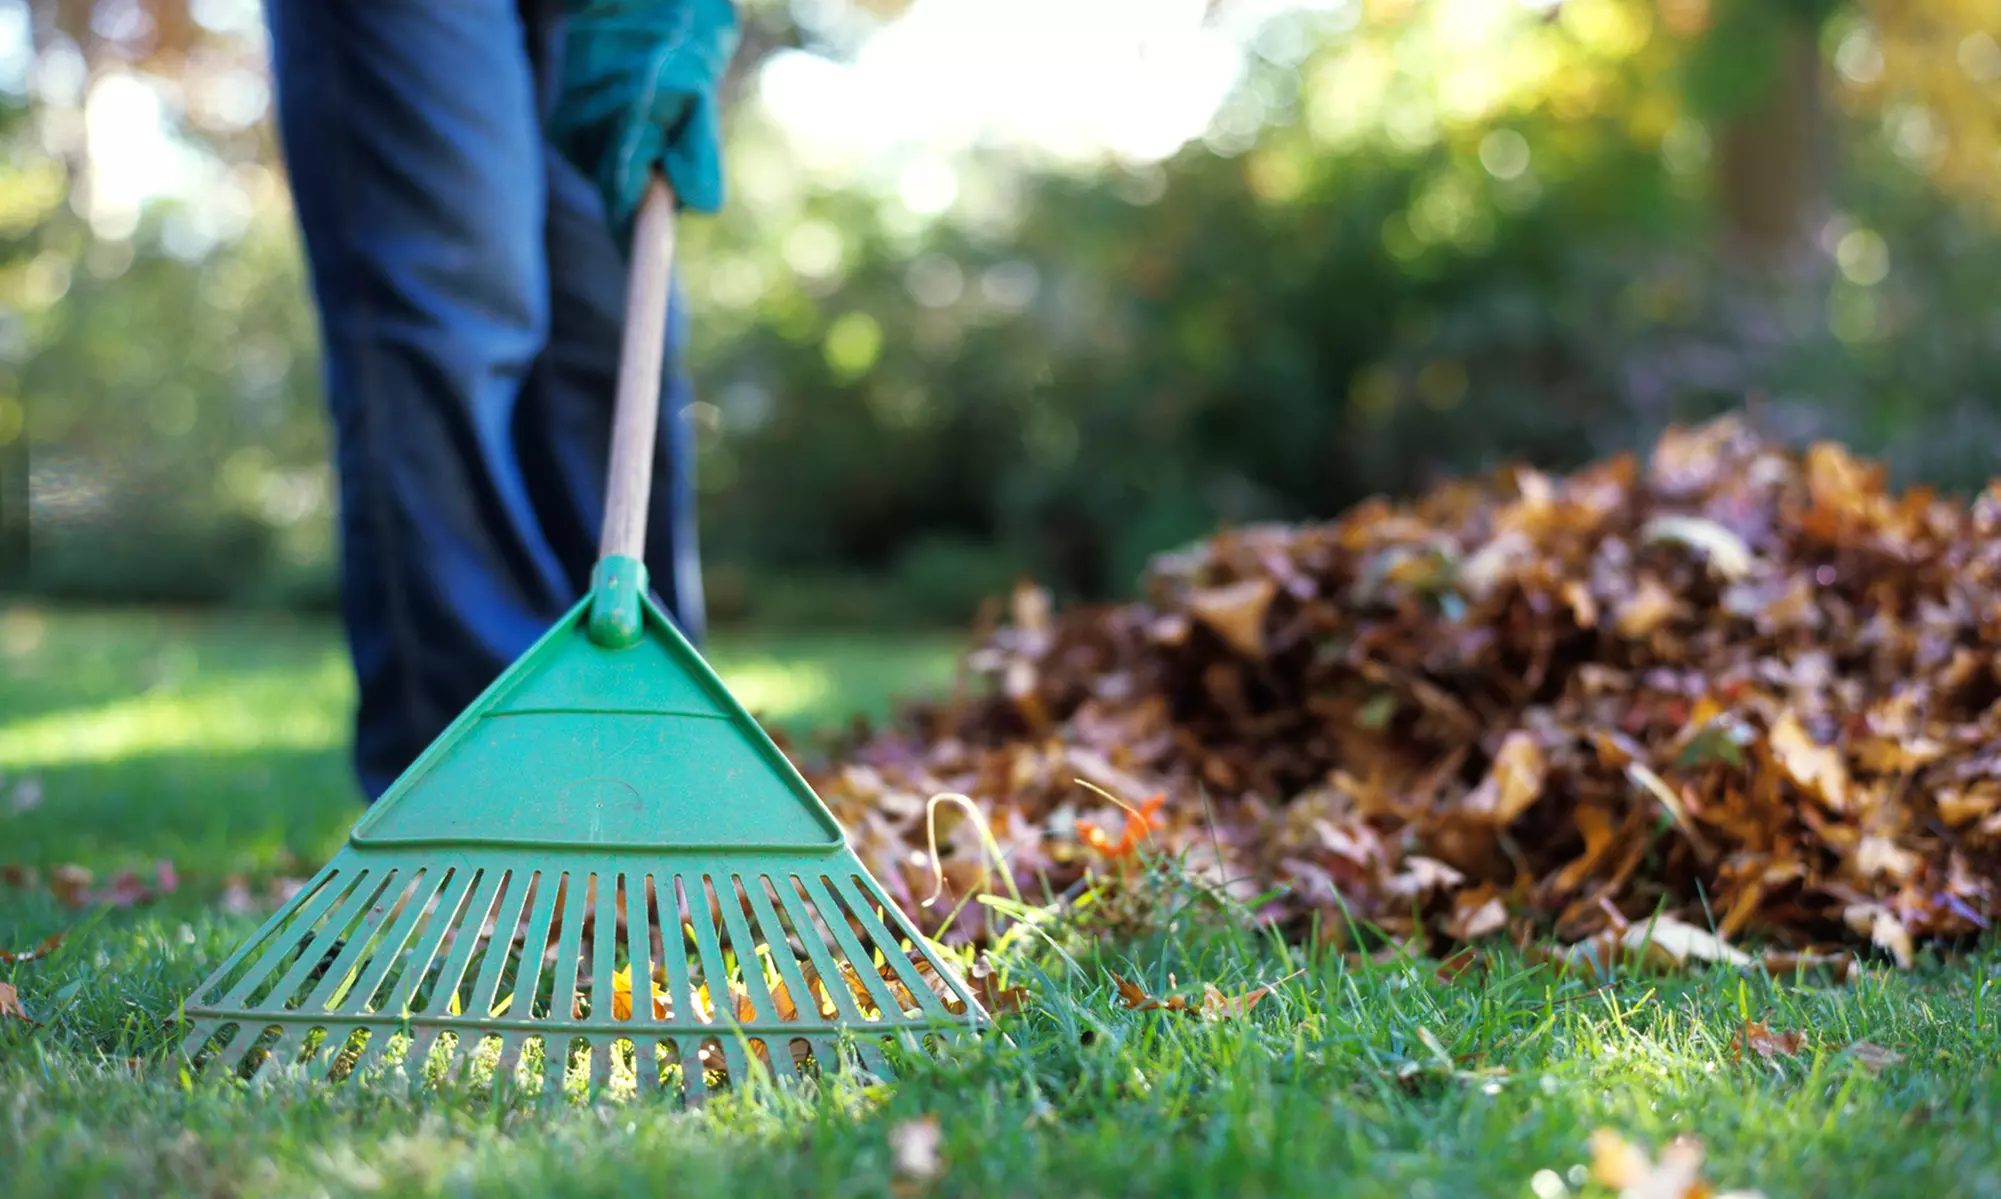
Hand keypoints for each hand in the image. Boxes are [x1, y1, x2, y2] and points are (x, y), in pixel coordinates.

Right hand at [549, 0, 739, 246]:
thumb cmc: (674, 36)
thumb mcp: (697, 92)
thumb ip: (695, 152)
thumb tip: (694, 207)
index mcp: (625, 126)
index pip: (628, 209)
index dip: (637, 252)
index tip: (643, 293)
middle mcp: (587, 132)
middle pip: (621, 199)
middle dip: (651, 194)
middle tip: (676, 140)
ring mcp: (570, 130)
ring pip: (612, 178)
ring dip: (640, 164)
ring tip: (657, 108)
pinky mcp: (564, 128)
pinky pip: (601, 158)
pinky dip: (624, 149)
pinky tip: (632, 109)